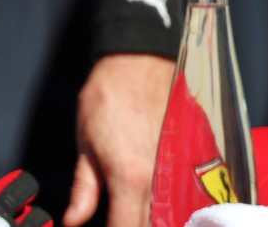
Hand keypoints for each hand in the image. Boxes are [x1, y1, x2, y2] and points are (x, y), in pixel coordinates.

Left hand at [67, 53, 172, 226]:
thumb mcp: (85, 143)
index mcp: (129, 178)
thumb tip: (74, 220)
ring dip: (159, 216)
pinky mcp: (193, 154)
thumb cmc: (109, 94)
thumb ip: (83, 190)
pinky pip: (188, 190)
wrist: (140, 58)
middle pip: (155, 225)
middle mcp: (160, 177)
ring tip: (140, 210)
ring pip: (174, 211)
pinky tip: (163, 200)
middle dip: (138, 224)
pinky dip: (175, 201)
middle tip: (122, 217)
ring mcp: (181, 166)